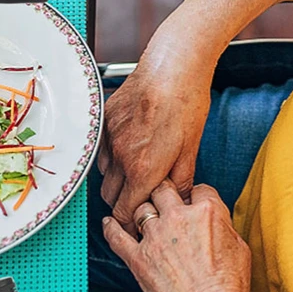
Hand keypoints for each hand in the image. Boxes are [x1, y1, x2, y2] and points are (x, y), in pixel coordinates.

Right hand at [98, 50, 212, 232]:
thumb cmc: (186, 104)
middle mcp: (120, 157)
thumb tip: (178, 202)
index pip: (124, 212)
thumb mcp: (191, 148)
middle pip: (109, 197)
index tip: (137, 224)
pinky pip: (101, 150)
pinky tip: (129, 148)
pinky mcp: (104, 121)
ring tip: (136, 171)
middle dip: (122, 203)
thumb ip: (180, 181)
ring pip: (104, 174)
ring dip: (116, 179)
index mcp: (142, 170)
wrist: (172, 67)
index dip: (130, 223)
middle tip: (139, 199)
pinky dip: (110, 157)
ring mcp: (108, 138)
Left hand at [102, 180, 251, 291]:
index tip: (192, 203)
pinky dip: (110, 228)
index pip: (199, 189)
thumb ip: (222, 225)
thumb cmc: (229, 286)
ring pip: (140, 208)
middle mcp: (178, 218)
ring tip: (144, 218)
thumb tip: (214, 220)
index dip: (196, 196)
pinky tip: (109, 223)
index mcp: (207, 212)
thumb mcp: (239, 247)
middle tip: (164, 201)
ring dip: (143, 212)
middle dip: (164, 193)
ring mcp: (155, 236)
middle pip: (163, 190)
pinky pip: (116, 236)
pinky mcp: (137, 257)